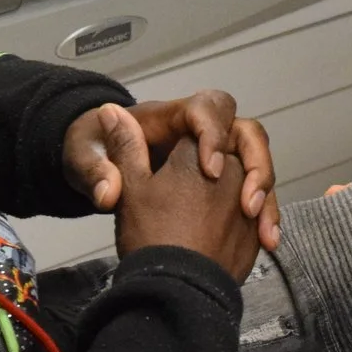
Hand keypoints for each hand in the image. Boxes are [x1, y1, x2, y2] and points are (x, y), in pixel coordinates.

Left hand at [66, 90, 278, 250]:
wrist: (98, 164)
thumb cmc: (92, 150)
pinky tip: (267, 242)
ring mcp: (216, 159)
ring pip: (258, 166)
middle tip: (247, 205)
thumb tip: (108, 191)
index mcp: (170, 118)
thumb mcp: (83, 157)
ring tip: (265, 235)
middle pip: (246, 133)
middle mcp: (200, 134)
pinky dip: (265, 217)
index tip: (210, 172)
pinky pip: (255, 194)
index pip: (207, 108)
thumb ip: (95, 172)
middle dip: (257, 165)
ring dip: (267, 198)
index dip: (214, 135)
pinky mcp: (222, 186)